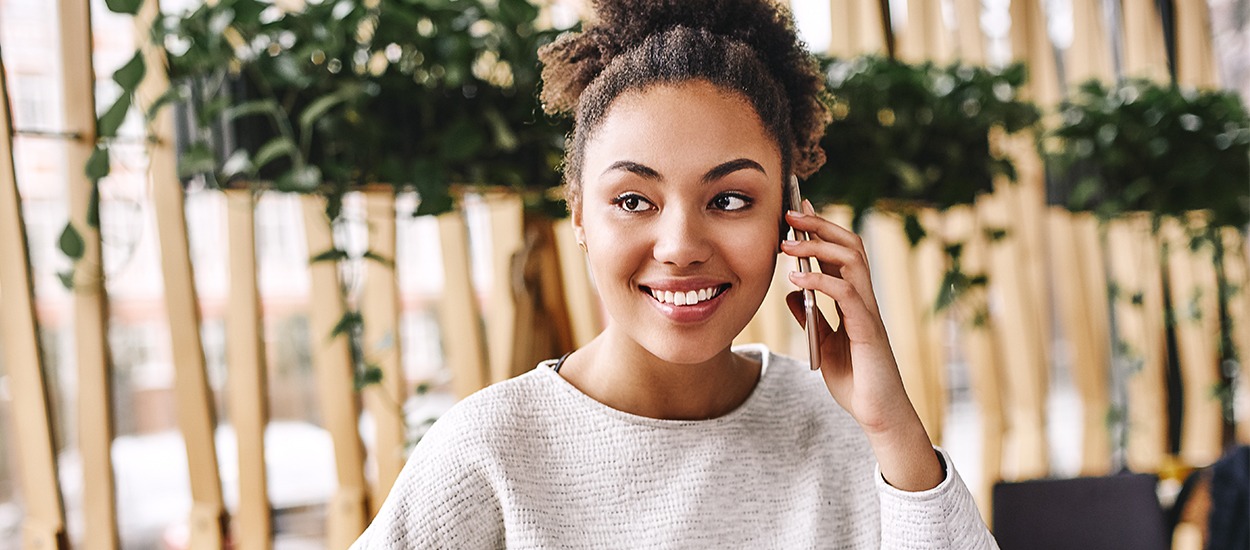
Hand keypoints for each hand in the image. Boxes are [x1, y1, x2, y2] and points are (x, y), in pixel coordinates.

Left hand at [781, 201, 942, 490]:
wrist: (878, 415)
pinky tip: (797, 279)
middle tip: (790, 213)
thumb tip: (792, 292)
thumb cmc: (856, 381)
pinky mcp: (868, 330)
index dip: (821, 228)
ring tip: (787, 244)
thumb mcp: (824, 343)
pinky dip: (821, 281)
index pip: (841, 252)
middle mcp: (865, 299)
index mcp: (855, 301)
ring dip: (818, 246)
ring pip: (852, 261)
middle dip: (820, 225)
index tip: (796, 211)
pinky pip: (847, 295)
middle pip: (850, 246)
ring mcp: (869, 312)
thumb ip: (811, 316)